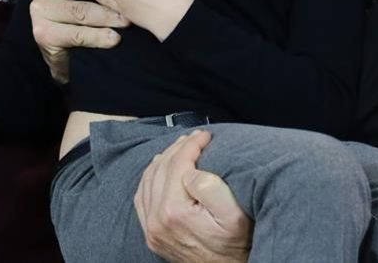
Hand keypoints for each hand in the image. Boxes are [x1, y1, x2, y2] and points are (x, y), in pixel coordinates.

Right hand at [30, 0, 128, 83]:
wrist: (57, 41)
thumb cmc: (76, 5)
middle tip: (133, 0)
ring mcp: (40, 7)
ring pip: (82, 11)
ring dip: (107, 16)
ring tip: (126, 20)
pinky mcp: (43, 31)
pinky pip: (77, 34)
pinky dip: (97, 37)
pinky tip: (113, 39)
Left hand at [135, 130, 251, 262]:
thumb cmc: (236, 242)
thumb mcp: (234, 214)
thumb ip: (211, 188)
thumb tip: (190, 170)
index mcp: (174, 211)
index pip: (177, 164)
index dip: (192, 144)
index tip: (205, 135)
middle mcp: (156, 220)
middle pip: (160, 169)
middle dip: (178, 147)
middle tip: (194, 137)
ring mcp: (151, 229)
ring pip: (148, 180)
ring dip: (163, 159)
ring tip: (180, 147)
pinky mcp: (151, 234)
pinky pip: (142, 197)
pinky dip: (150, 178)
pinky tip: (161, 169)